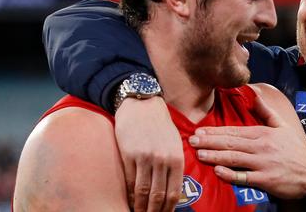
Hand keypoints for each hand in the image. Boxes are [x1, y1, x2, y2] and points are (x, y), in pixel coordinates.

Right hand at [115, 97, 183, 211]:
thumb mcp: (175, 142)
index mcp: (177, 158)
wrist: (142, 104)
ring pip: (142, 191)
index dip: (167, 209)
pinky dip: (129, 194)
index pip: (173, 192)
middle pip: (158, 196)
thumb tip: (173, 188)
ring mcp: (145, 158)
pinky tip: (129, 200)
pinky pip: (129, 180)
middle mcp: (162, 160)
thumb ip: (175, 164)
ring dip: (140, 207)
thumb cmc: (160, 124)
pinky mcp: (129, 154)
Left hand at [188, 94, 305, 198]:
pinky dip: (231, 174)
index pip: (234, 131)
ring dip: (215, 156)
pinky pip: (245, 177)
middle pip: (231, 143)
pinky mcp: (265, 180)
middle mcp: (261, 147)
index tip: (199, 130)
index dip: (215, 131)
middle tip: (192, 140)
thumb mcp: (283, 126)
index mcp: (263, 133)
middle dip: (210, 141)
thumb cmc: (295, 150)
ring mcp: (263, 163)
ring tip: (199, 154)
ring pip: (235, 158)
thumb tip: (255, 95)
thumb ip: (267, 112)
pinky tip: (218, 171)